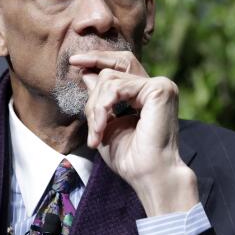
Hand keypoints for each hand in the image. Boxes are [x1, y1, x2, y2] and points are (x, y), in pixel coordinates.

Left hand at [68, 50, 198, 215]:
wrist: (147, 174)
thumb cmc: (130, 157)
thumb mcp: (106, 123)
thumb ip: (99, 99)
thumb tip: (86, 73)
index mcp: (147, 93)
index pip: (121, 66)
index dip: (98, 60)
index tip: (74, 61)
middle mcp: (157, 86)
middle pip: (113, 70)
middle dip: (94, 85)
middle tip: (85, 102)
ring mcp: (160, 86)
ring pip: (110, 80)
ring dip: (96, 108)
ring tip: (96, 133)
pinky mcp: (159, 89)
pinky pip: (117, 88)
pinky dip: (103, 108)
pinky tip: (101, 128)